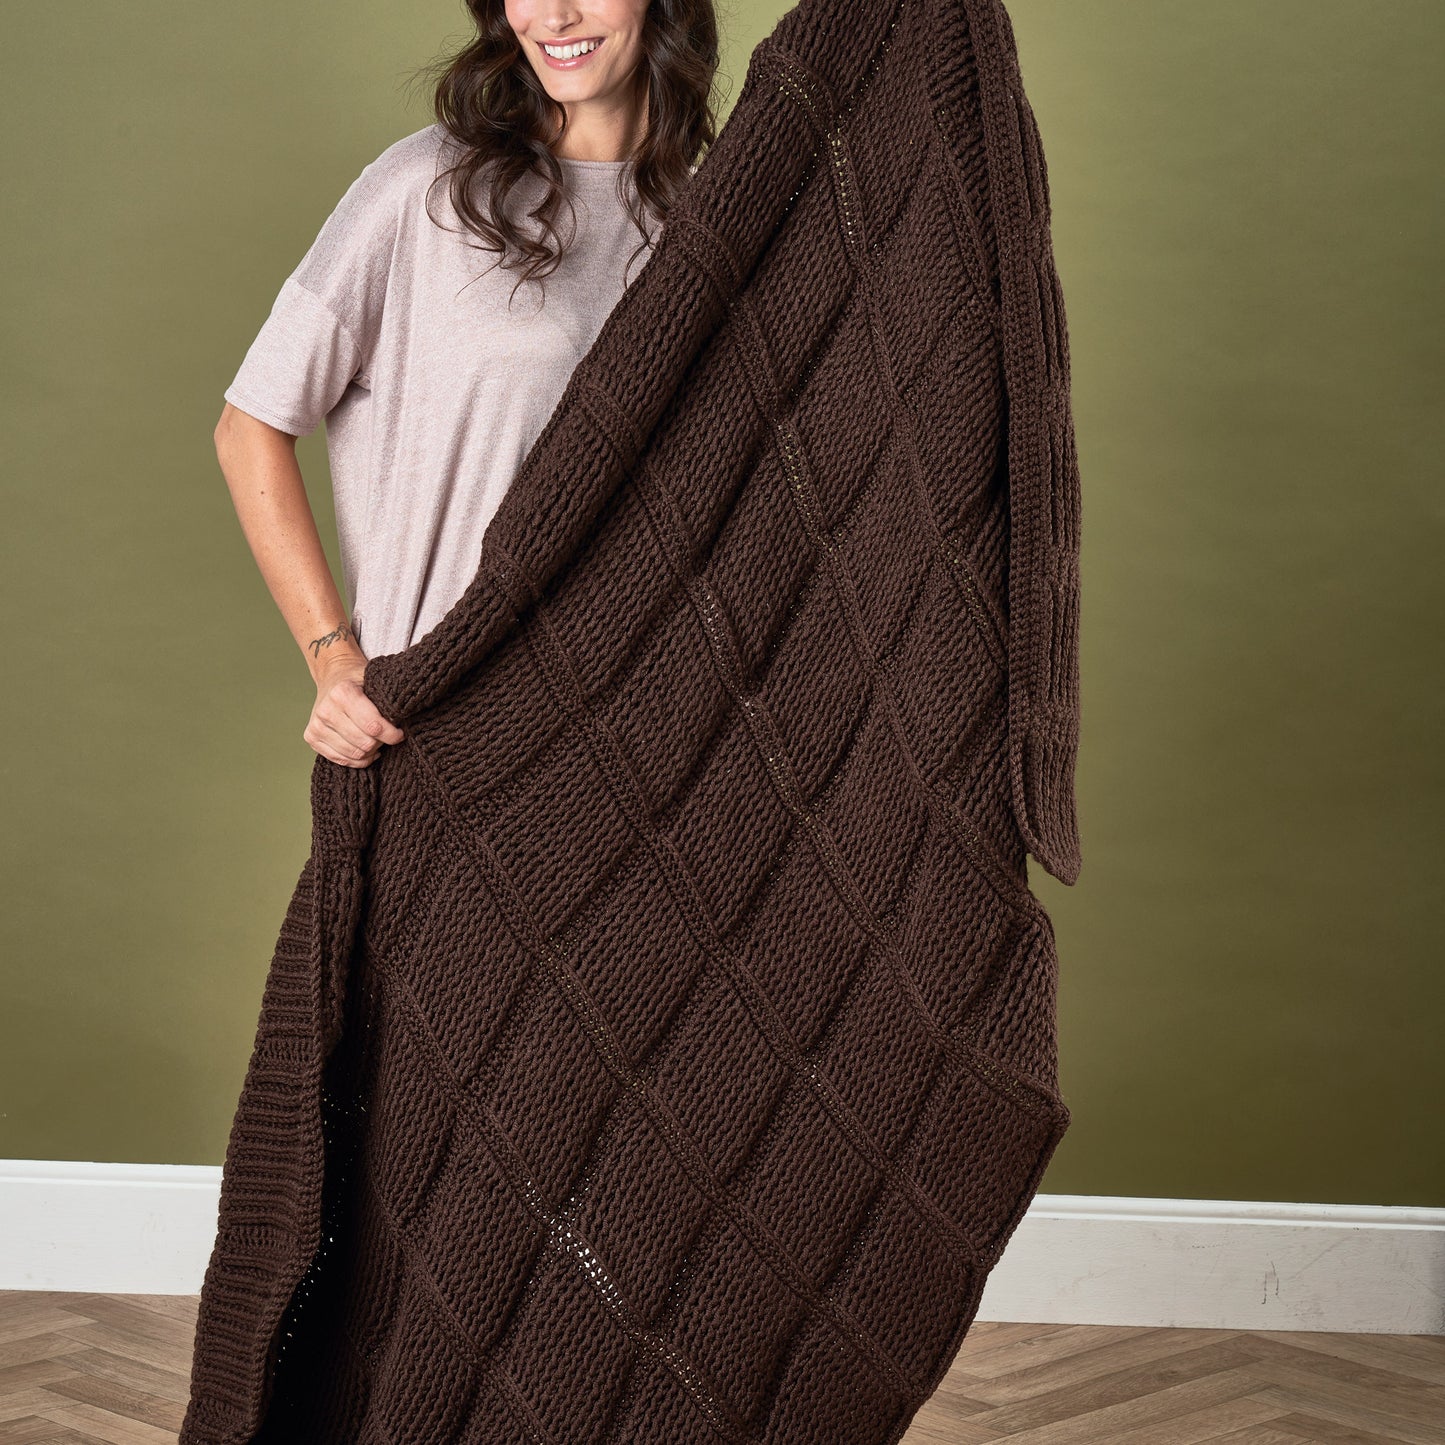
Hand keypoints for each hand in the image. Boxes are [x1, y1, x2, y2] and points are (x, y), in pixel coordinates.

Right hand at [304, 652, 404, 766]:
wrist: (333, 676)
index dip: (392, 734)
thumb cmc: (359, 681)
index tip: (400, 733)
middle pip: (365, 743)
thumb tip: (405, 723)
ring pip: (354, 754)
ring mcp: (316, 725)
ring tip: (377, 740)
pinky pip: (341, 760)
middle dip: (381, 742)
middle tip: (387, 735)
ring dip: (371, 751)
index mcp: (342, 693)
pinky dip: (358, 759)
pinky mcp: (311, 738)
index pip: (374, 727)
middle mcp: (326, 710)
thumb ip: (387, 702)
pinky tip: (366, 749)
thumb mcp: (375, 682)